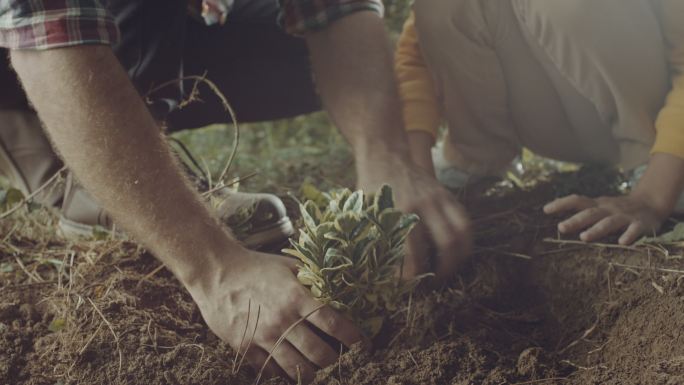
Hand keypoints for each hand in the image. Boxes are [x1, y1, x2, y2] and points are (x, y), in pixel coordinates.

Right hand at [186, 248, 362, 381]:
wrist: (216, 272)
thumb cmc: (256, 266)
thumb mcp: (288, 265)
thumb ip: (313, 279)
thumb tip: (339, 288)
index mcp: (296, 297)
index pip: (333, 323)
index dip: (353, 338)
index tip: (364, 345)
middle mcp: (282, 320)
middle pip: (319, 354)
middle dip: (335, 361)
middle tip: (340, 360)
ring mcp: (263, 336)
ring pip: (298, 369)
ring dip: (313, 373)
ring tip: (319, 370)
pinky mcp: (245, 347)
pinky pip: (271, 371)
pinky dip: (285, 374)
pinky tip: (293, 370)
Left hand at [357, 154, 471, 280]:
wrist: (386, 156)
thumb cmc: (372, 188)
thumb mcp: (367, 212)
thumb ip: (374, 238)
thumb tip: (378, 272)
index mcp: (400, 211)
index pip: (413, 252)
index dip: (413, 273)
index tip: (409, 285)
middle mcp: (424, 204)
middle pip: (447, 242)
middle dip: (445, 268)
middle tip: (435, 282)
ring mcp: (439, 198)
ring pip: (462, 232)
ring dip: (460, 256)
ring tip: (449, 270)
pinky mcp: (448, 195)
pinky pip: (464, 220)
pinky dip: (464, 239)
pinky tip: (455, 252)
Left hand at [543, 194, 666, 244]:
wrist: (652, 203)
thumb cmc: (617, 209)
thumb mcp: (599, 207)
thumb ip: (582, 213)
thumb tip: (558, 223)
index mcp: (597, 205)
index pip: (577, 200)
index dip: (562, 204)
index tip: (545, 209)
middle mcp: (609, 209)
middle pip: (590, 213)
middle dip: (575, 220)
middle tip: (561, 227)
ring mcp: (625, 216)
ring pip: (609, 222)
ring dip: (596, 229)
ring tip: (583, 237)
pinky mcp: (641, 224)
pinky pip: (635, 230)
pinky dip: (629, 235)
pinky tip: (622, 243)